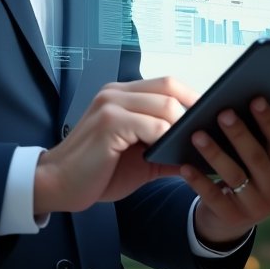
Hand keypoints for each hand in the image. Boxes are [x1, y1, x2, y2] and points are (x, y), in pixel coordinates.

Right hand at [33, 77, 194, 215]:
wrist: (58, 185)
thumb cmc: (96, 172)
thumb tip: (204, 155)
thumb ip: (168, 151)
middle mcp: (116, 93)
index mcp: (121, 96)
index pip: (167, 84)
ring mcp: (111, 105)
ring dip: (183, 130)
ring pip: (166, 106)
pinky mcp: (109, 123)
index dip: (192, 99)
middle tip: (209, 135)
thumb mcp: (141, 160)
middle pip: (170, 88)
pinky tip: (171, 158)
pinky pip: (153, 127)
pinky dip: (168, 142)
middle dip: (194, 111)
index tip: (211, 119)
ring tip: (192, 150)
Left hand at [184, 97, 269, 247]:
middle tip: (223, 112)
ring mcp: (255, 208)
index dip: (269, 121)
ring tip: (196, 134)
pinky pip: (213, 196)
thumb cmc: (243, 173)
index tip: (255, 99)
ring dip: (215, 153)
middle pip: (257, 158)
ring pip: (235, 176)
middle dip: (240, 134)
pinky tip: (184, 165)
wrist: (228, 219)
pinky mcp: (232, 218)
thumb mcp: (254, 161)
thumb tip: (236, 102)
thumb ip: (253, 138)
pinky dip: (198, 180)